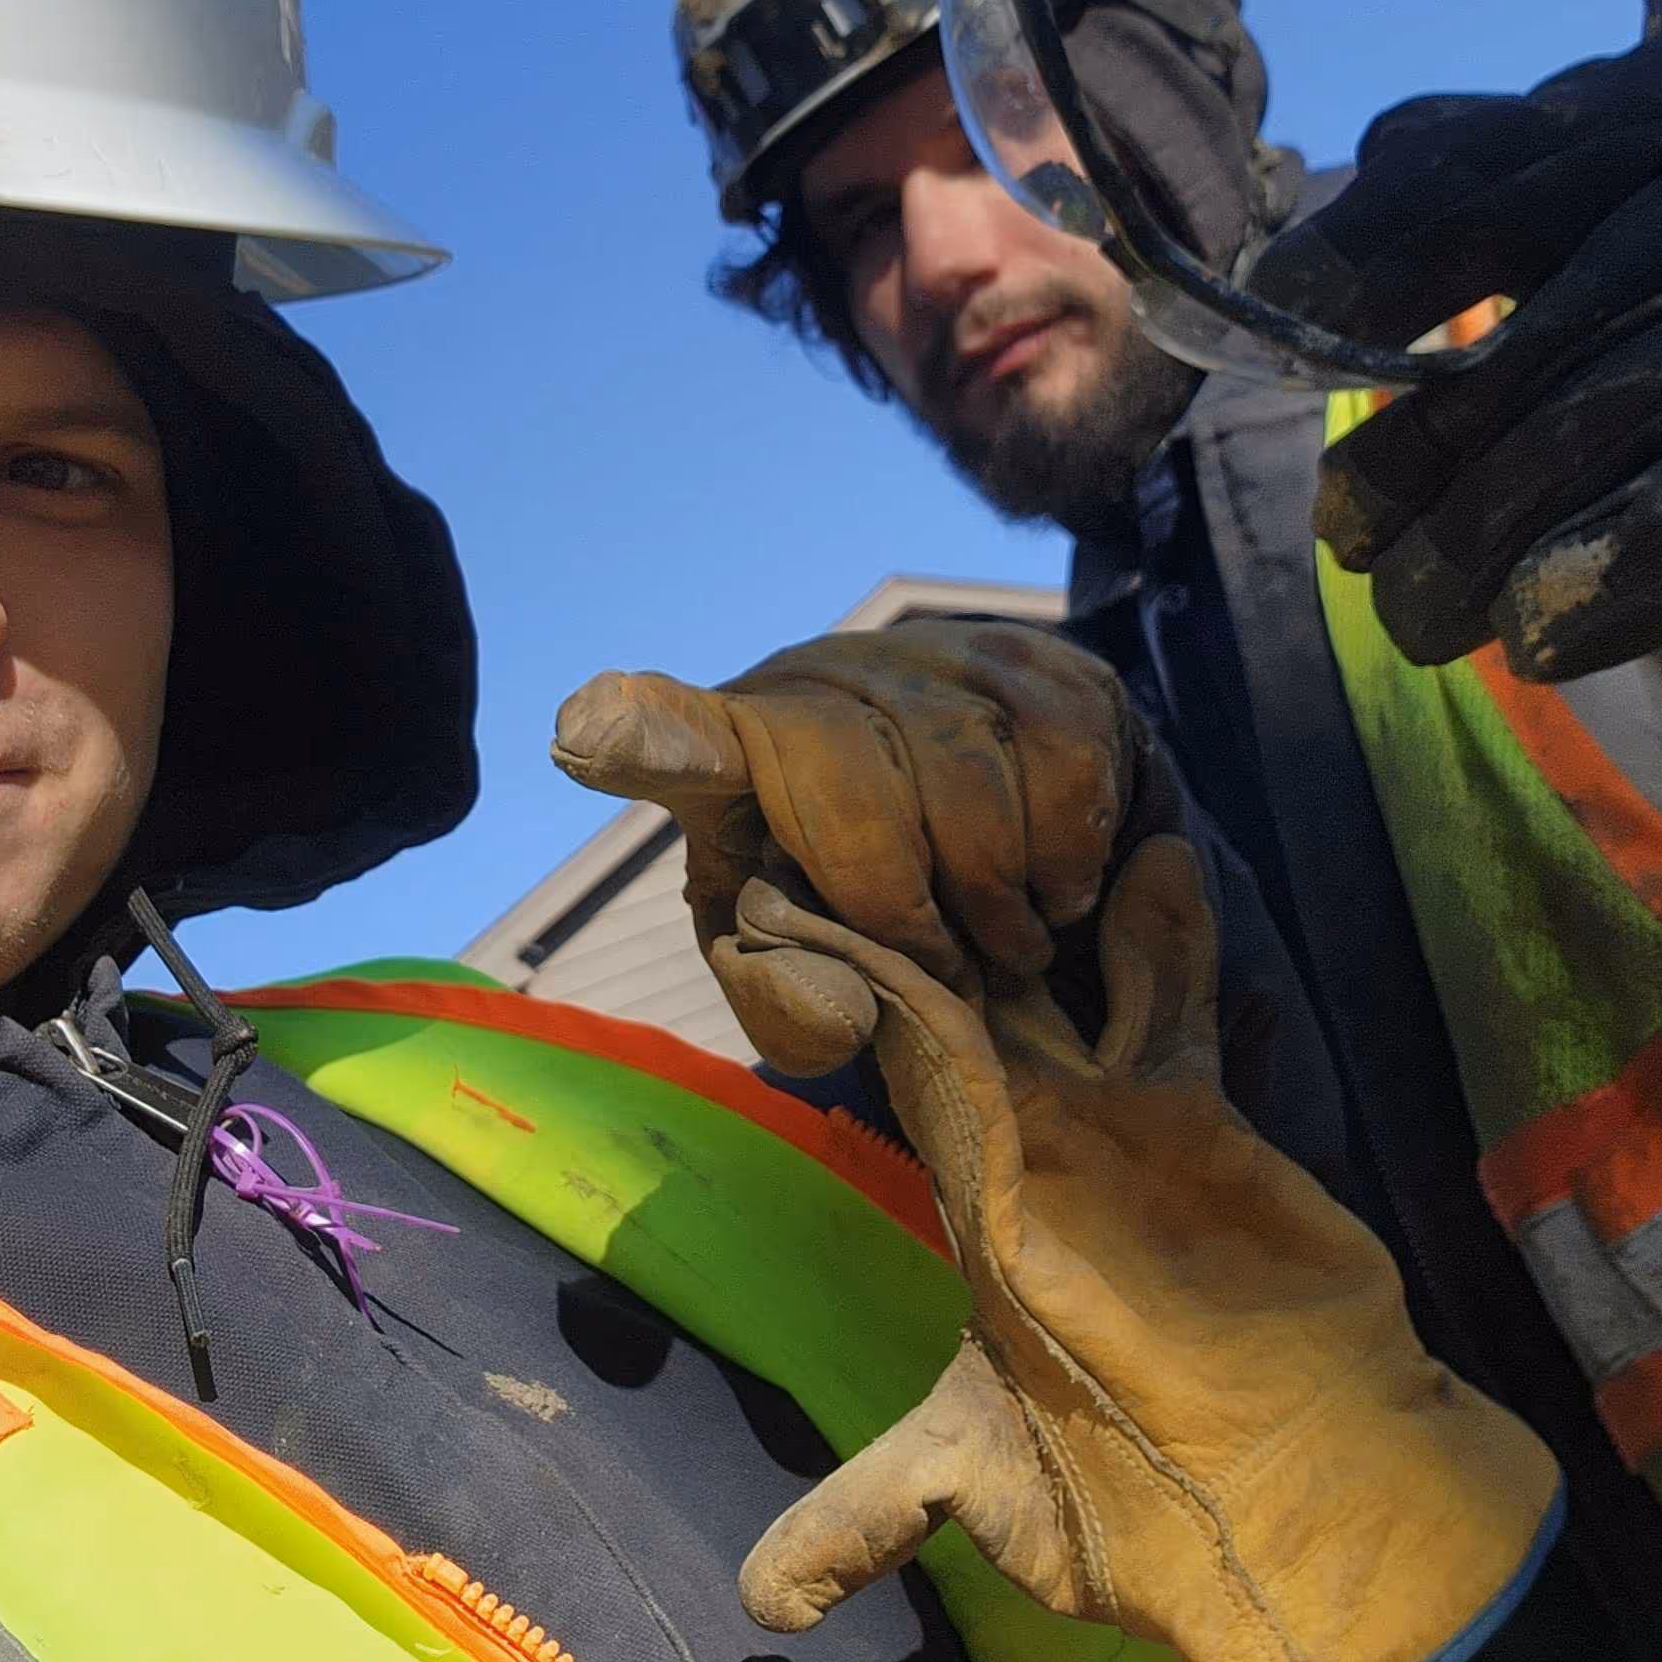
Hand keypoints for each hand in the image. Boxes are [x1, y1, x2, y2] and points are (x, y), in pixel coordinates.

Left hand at [549, 621, 1165, 1073]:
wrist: (1006, 857)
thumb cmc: (881, 919)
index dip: (645, 735)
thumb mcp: (814, 979)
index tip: (588, 730)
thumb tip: (838, 1011)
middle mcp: (818, 681)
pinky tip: (1061, 883)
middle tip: (958, 970)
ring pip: (969, 766)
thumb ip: (797, 1008)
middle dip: (911, 906)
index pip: (681, 743)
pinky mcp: (1027, 650)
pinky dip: (1073, 845)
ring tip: (1012, 937)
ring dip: (1003, 889)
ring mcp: (923, 653)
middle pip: (855, 786)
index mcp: (735, 765)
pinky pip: (1064, 744)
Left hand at [728, 839, 1561, 1661]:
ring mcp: (1122, 1130)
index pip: (894, 1060)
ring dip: (1041, 898)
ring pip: (1070, 983)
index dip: (842, 978)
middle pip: (968, 995)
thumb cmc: (1131, 1510)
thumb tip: (763, 1603)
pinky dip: (1173, 941)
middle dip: (926, 900)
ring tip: (995, 779)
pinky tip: (1161, 859)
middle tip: (870, 779)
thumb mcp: (979, 1494)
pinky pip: (1180, 1013)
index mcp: (976, 1205)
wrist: (1292, 1516)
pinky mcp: (1208, 1129)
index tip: (780, 890)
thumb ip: (871, 1514)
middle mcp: (1037, 1149)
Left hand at [1247, 38, 1661, 677]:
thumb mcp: (1645, 200)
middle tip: (1353, 554)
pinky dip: (1629, 579)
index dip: (1363, 265)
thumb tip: (1350, 179)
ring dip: (1498, 548)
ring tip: (1423, 624)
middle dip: (1423, 467)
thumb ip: (1503, 184)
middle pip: (1541, 341)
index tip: (1271, 344)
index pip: (1482, 178)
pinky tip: (1546, 643)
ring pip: (1623, 431)